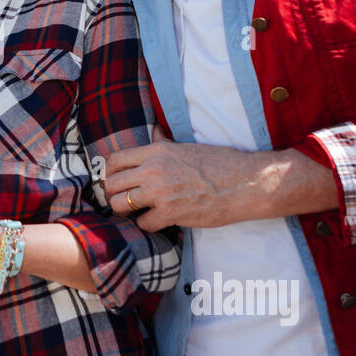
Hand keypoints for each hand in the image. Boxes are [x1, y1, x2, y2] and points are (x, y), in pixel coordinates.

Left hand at [104, 126, 261, 230]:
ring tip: (139, 211)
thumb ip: (165, 142)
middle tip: (125, 200)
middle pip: (112, 184)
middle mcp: (153, 170)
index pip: (114, 160)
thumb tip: (154, 130)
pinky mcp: (170, 213)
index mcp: (156, 151)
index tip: (118, 182)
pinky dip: (149, 225)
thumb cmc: (220, 163)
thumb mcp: (186, 146)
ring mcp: (159, 192)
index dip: (111, 174)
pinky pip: (143, 224)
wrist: (244, 183)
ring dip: (127, 211)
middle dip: (115, 194)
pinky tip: (159, 221)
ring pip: (120, 205)